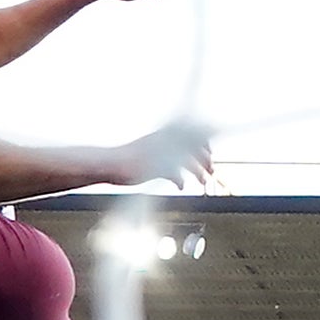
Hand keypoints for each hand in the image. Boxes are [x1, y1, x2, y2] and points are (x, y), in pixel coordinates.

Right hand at [84, 126, 210, 189]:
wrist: (108, 163)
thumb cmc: (127, 158)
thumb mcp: (148, 148)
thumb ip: (162, 148)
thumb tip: (177, 156)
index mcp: (163, 135)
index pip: (191, 134)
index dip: (203, 143)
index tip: (209, 152)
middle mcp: (163, 142)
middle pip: (193, 147)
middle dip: (205, 159)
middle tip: (211, 171)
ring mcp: (158, 154)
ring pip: (188, 161)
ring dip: (199, 172)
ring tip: (203, 181)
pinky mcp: (153, 167)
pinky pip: (174, 174)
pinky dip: (180, 180)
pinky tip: (181, 186)